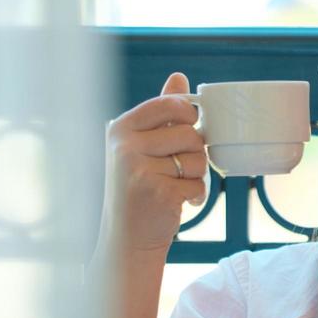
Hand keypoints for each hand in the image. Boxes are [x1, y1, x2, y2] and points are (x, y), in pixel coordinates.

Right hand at [100, 72, 209, 252]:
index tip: (188, 129)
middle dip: (195, 153)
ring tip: (177, 186)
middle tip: (180, 169)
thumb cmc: (138, 190)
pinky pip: (197, 184)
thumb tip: (178, 77)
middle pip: (189, 133)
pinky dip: (196, 195)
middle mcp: (125, 146)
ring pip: (197, 159)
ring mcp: (139, 169)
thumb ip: (161, 113)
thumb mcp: (142, 146)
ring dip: (197, 176)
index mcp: (121, 128)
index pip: (168, 104)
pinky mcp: (156, 192)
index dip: (188, 115)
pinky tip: (178, 202)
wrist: (126, 239)